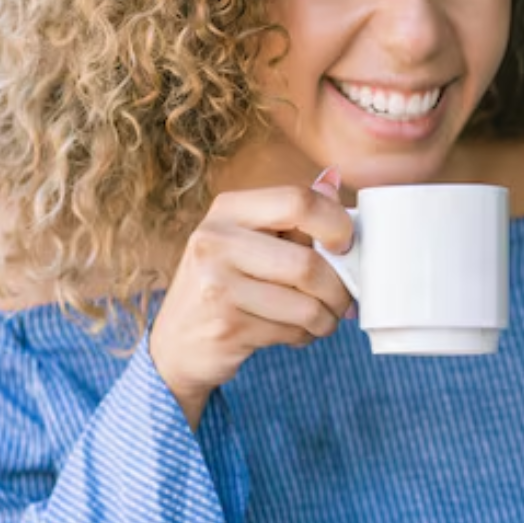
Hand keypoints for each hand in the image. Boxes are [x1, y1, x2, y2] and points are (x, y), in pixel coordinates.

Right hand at [149, 173, 352, 428]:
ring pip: (306, 304)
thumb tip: (334, 180)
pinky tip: (294, 332)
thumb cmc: (225, 284)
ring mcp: (216, 285)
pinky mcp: (226, 326)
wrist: (177, 342)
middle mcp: (215, 241)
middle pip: (307, 262)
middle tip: (344, 299)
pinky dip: (305, 335)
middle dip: (339, 288)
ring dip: (327, 318)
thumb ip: (292, 213)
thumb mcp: (250, 240)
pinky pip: (291, 331)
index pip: (298, 201)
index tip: (346, 246)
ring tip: (322, 318)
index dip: (336, 224)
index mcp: (228, 210)